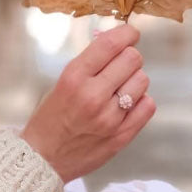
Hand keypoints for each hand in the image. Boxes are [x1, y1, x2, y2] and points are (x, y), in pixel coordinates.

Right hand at [19, 24, 154, 182]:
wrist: (43, 158)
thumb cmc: (51, 116)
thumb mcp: (61, 82)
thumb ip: (89, 61)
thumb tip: (115, 38)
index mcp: (74, 78)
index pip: (111, 44)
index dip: (126, 33)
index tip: (130, 33)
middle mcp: (92, 96)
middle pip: (133, 59)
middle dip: (128, 57)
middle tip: (120, 65)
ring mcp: (109, 118)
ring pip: (142, 80)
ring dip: (133, 80)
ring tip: (118, 88)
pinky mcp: (121, 136)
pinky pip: (148, 105)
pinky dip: (140, 101)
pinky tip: (126, 104)